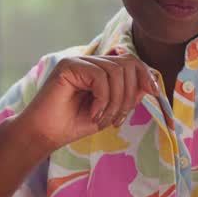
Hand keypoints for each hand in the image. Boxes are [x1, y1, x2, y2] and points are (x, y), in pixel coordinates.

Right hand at [14, 54, 161, 151]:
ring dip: (115, 100)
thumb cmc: (72, 125)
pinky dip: (102, 98)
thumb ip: (126, 97)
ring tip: (102, 118)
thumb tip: (150, 84)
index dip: (144, 75)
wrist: (44, 135)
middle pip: (126, 63)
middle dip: (129, 95)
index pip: (129, 61)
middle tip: (117, 119)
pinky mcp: (68, 65)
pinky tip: (92, 112)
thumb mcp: (108, 111)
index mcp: (98, 69)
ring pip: (115, 71)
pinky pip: (99, 76)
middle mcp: (89, 61)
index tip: (153, 93)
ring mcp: (77, 61)